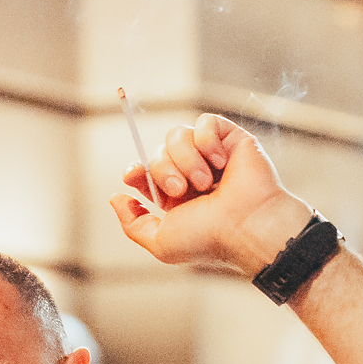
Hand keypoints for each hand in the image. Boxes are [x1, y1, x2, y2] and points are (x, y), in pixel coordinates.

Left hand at [109, 114, 312, 278]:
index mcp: (175, 196)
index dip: (136, 169)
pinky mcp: (231, 139)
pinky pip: (205, 122)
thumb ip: (133, 223)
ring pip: (177, 135)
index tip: (133, 175)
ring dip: (186, 159)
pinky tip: (220, 162)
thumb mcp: (160, 241)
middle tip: (183, 189)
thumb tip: (116, 198)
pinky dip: (207, 141)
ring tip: (205, 181)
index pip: (144, 170)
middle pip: (157, 152)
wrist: (246, 226)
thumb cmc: (208, 239)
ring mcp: (211, 155)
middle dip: (164, 170)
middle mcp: (192, 173)